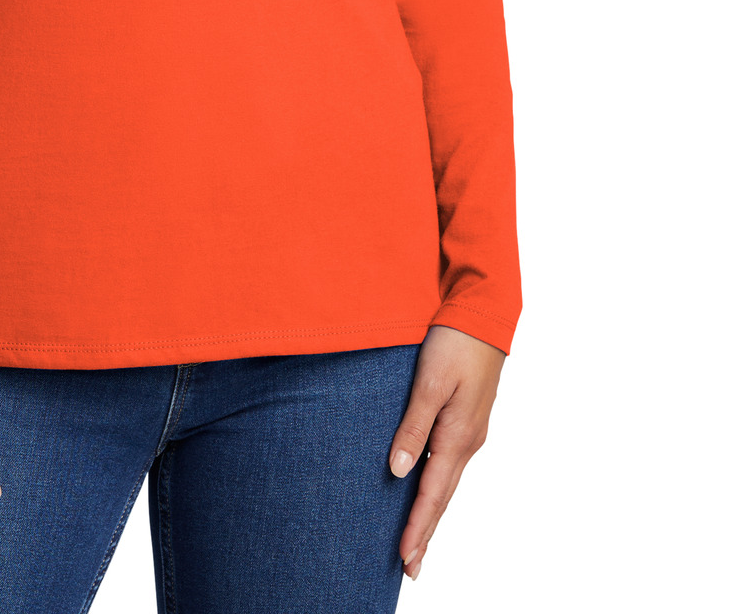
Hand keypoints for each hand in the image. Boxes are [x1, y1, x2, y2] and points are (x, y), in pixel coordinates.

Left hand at [389, 324, 504, 581]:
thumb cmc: (454, 343)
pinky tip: (428, 491)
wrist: (484, 315)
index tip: (403, 558)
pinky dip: (438, 487)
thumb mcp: (429, 382)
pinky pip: (450, 464)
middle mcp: (467, 441)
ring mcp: (470, 431)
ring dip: (432, 513)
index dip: (417, 527)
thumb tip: (399, 470)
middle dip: (425, 532)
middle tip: (411, 568)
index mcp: (458, 436)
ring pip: (447, 482)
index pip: (433, 493)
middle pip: (443, 497)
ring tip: (417, 541)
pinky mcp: (467, 419)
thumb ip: (413, 426)